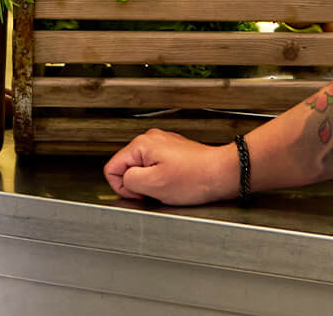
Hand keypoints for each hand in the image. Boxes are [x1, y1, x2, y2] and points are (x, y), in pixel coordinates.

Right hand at [104, 129, 237, 205]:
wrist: (221, 174)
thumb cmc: (195, 178)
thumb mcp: (154, 185)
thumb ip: (129, 181)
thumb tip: (124, 180)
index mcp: (142, 144)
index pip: (112, 167)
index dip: (122, 186)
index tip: (140, 193)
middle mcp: (151, 139)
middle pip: (127, 167)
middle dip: (138, 184)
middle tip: (156, 191)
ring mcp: (163, 144)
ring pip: (143, 169)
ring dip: (151, 182)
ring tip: (168, 186)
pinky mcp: (173, 152)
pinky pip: (156, 168)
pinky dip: (162, 178)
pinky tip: (175, 182)